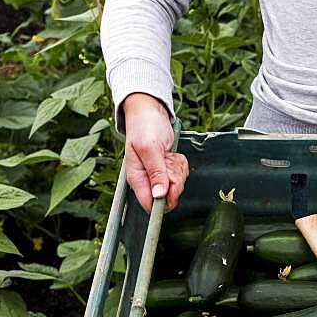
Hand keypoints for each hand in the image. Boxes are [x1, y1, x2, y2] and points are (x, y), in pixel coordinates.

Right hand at [122, 93, 187, 212]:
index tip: (171, 185)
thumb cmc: (144, 126)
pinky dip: (180, 165)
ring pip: (176, 186)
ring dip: (178, 170)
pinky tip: (172, 155)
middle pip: (168, 196)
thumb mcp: (149, 148)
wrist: (150, 112)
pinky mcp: (167, 170)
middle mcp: (146, 179)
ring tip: (168, 155)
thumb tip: (159, 196)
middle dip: (175, 179)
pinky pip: (180, 175)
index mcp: (136, 178)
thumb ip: (155, 172)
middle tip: (169, 162)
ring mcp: (157, 175)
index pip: (149, 204)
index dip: (164, 200)